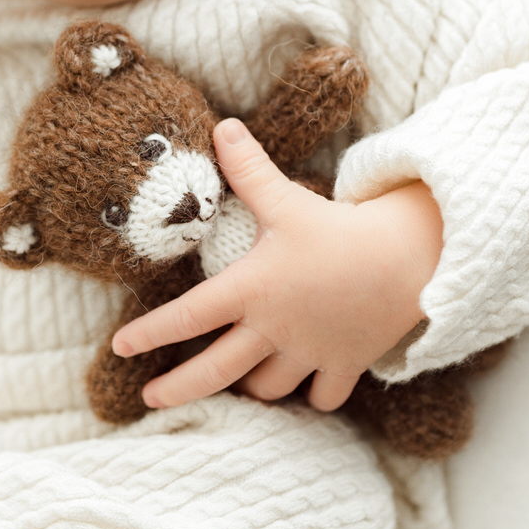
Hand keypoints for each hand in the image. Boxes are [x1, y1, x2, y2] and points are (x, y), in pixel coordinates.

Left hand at [110, 120, 442, 411]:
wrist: (409, 258)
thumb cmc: (341, 228)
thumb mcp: (288, 199)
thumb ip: (250, 170)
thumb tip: (222, 127)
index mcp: (251, 289)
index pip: (186, 316)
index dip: (149, 333)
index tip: (120, 347)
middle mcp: (273, 329)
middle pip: (214, 372)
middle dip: (177, 390)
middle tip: (150, 400)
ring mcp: (309, 352)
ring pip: (268, 388)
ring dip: (250, 388)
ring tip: (238, 384)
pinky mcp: (345, 364)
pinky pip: (324, 397)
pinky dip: (315, 396)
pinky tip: (308, 389)